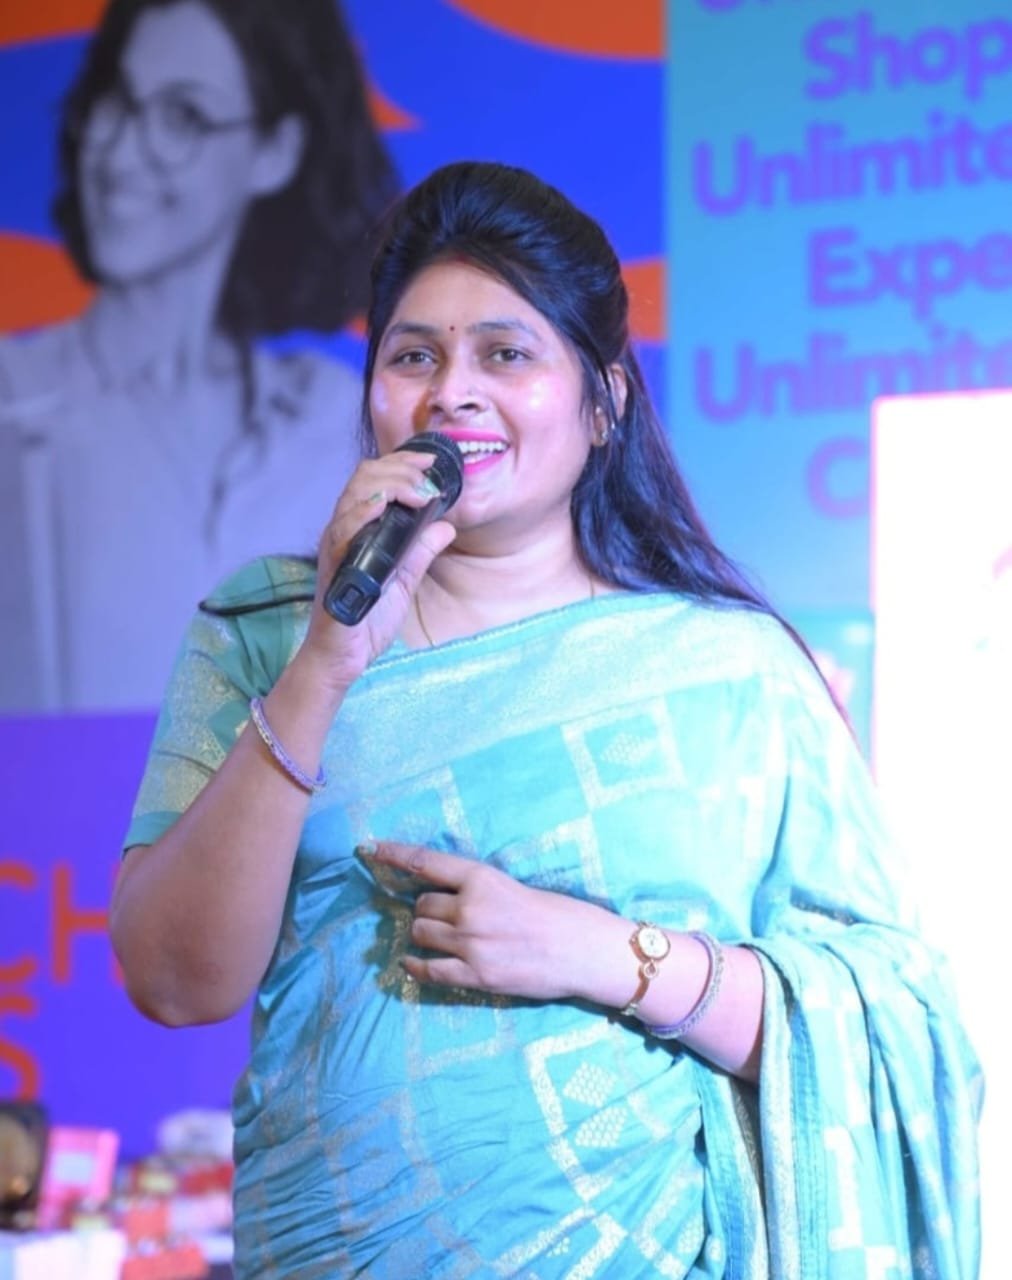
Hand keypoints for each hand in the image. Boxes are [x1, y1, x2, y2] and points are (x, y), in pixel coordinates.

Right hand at [299, 451, 456, 689]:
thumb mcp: (404, 580)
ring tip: (418, 491)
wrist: (343, 657)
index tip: (430, 461)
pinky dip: (362, 512)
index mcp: (360, 528)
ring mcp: (336, 546)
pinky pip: (342, 530)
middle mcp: (344, 530)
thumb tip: (446, 525)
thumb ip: (421, 551)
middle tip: (428, 477)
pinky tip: (382, 505)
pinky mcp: (333, 565)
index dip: (401, 462)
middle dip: (400, 469)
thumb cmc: (367, 620)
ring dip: (389, 484)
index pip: (375, 478)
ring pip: (354, 495)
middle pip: (365, 478)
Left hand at [365, 842, 618, 1001]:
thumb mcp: (512, 888)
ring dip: (425, 935)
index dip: (394, 854)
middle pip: (422, 905)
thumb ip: (478, 891)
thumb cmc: (557, 914)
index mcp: (482, 878)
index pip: (426, 862)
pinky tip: (412, 964)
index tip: (369, 848)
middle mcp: (470, 908)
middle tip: (444, 916)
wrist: (583, 949)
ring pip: (421, 934)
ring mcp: (470, 943)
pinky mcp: (475, 975)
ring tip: (442, 938)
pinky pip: (428, 970)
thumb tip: (445, 899)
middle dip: (426, 910)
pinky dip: (416, 966)